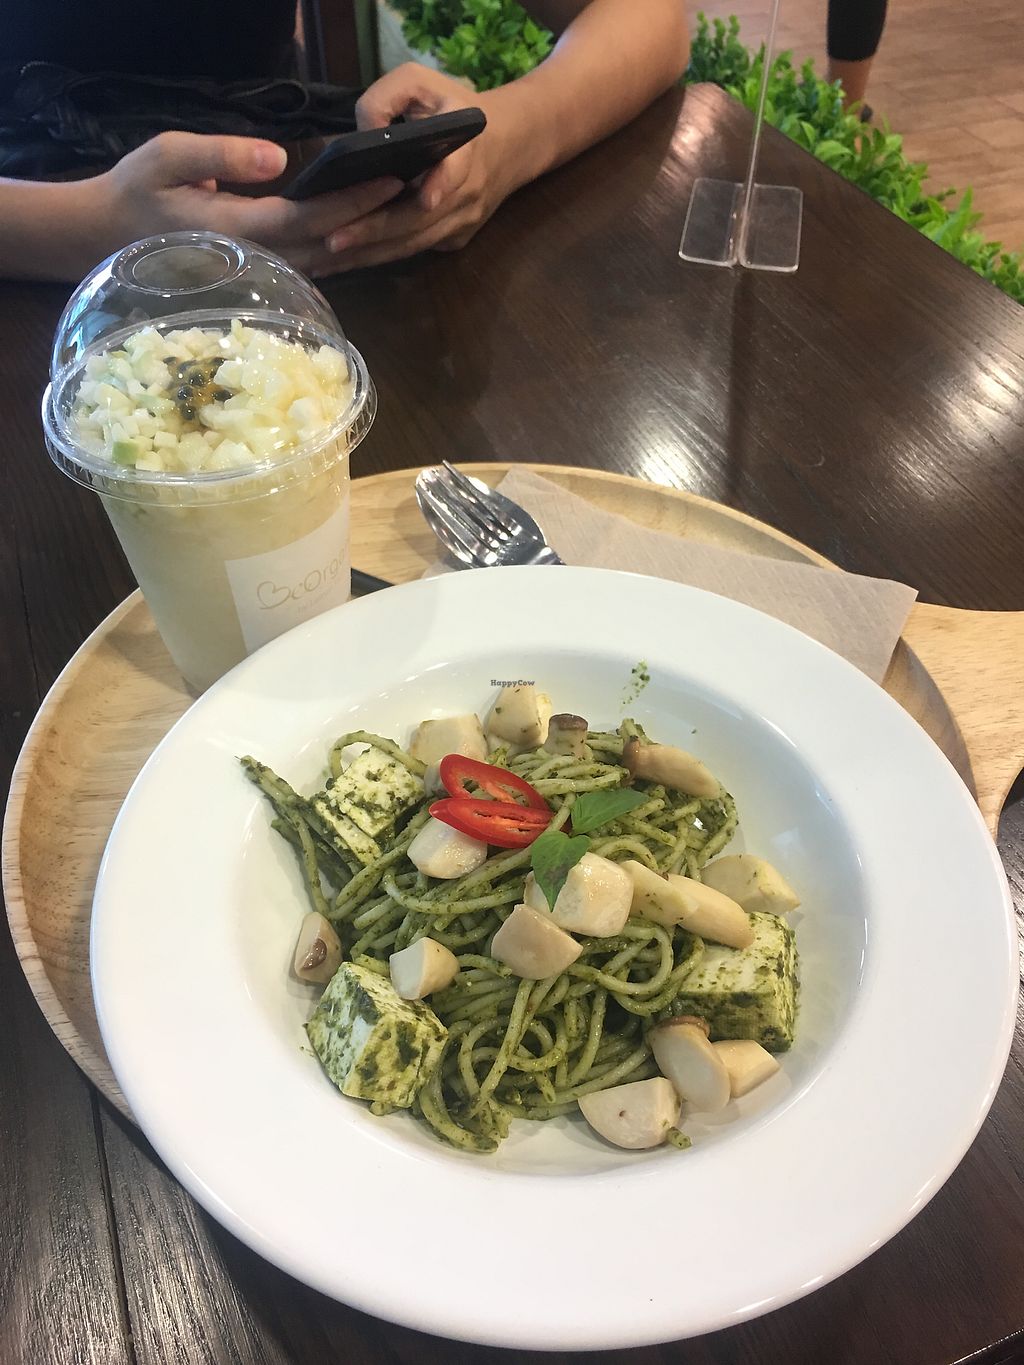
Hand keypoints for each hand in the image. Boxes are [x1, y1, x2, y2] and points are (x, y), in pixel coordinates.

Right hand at [85, 131, 403, 276]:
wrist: (106, 237)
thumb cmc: (135, 191)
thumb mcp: (166, 157)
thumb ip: (221, 157)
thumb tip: (279, 158)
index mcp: (234, 230)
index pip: (306, 219)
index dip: (350, 202)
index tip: (389, 179)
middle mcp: (255, 260)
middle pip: (328, 245)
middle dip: (373, 220)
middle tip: (419, 191)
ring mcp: (259, 273)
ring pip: (325, 262)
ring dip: (366, 237)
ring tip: (405, 208)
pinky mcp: (261, 274)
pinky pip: (312, 266)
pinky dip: (344, 247)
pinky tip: (370, 228)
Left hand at [322, 65, 527, 269]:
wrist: (511, 142)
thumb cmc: (455, 108)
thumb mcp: (424, 83)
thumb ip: (388, 97)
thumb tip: (362, 135)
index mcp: (465, 150)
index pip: (456, 172)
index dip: (440, 185)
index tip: (426, 200)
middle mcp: (468, 193)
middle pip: (420, 220)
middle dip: (376, 232)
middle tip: (334, 240)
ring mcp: (464, 222)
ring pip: (416, 243)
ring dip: (373, 254)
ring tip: (332, 260)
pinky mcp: (457, 238)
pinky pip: (418, 249)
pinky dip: (383, 255)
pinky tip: (351, 259)